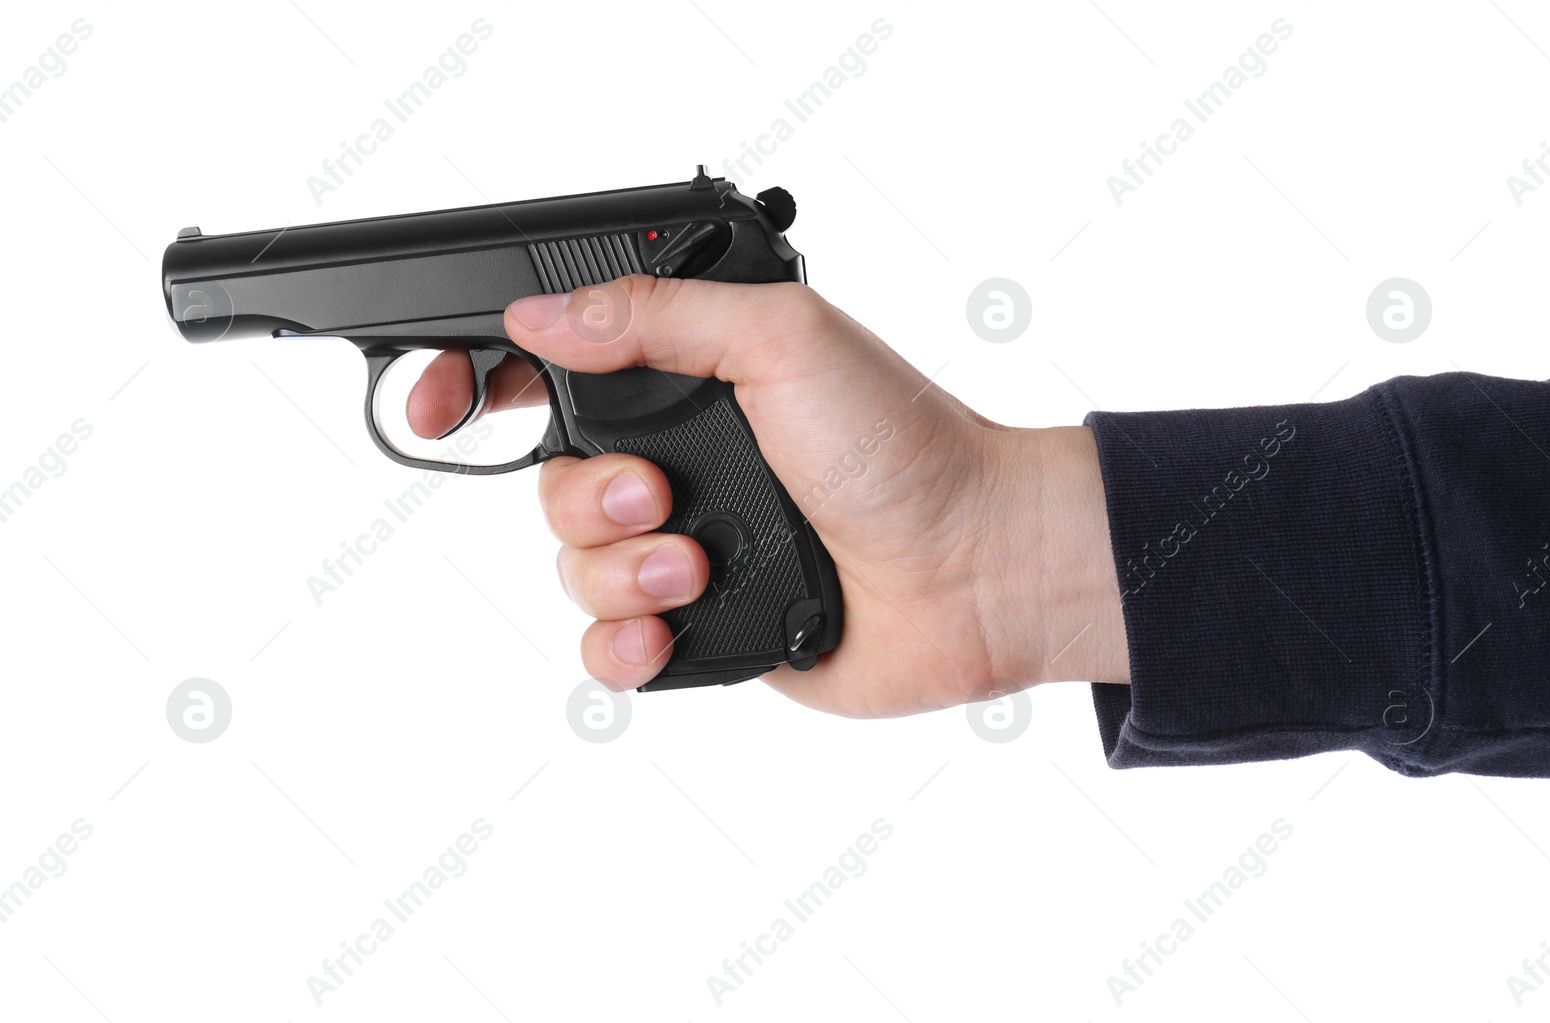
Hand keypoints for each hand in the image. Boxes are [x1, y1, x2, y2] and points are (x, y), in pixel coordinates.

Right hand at [406, 277, 1128, 715]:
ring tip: (691, 566)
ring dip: (618, 571)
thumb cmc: (903, 444)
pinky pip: (606, 646)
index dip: (476, 384)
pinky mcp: (702, 627)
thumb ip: (656, 315)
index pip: (551, 370)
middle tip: (659, 496)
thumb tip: (540, 313)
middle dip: (587, 494)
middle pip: (549, 480)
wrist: (975, 567)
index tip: (436, 405)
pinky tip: (666, 631)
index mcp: (692, 376)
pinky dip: (621, 644)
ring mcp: (687, 546)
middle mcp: (681, 459)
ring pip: (570, 567)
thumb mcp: (783, 340)